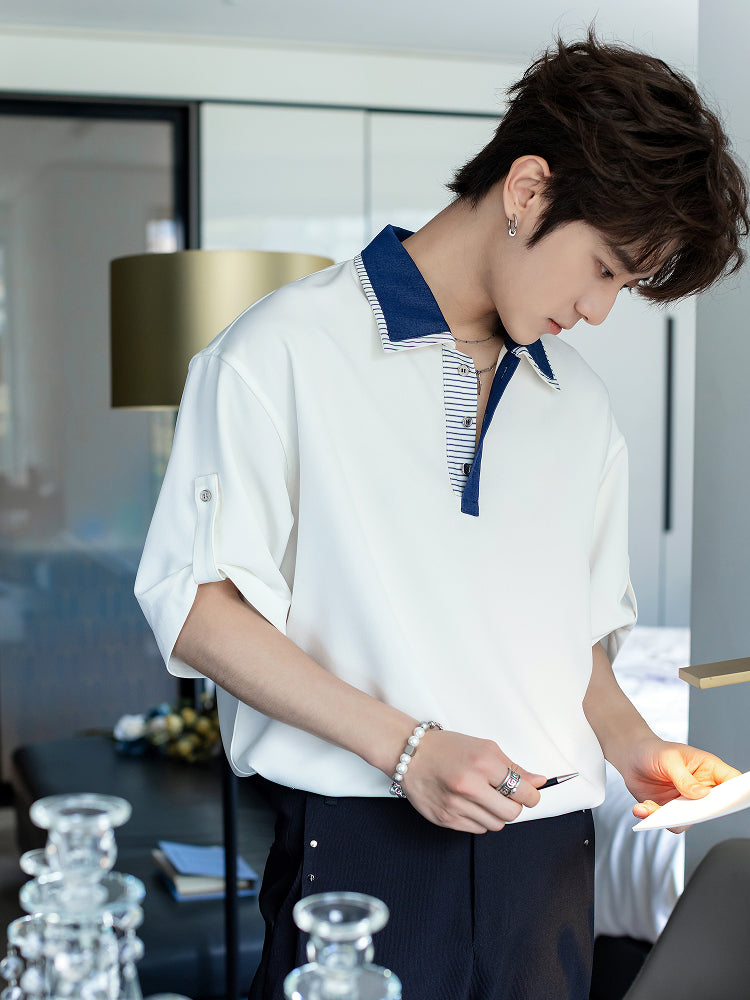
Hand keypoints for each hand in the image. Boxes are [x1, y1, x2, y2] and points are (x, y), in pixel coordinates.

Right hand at [400, 729, 545, 833]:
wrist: (410, 754)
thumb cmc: (447, 748)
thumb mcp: (483, 748)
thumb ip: (513, 767)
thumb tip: (539, 782)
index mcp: (482, 762)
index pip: (523, 792)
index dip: (532, 795)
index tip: (530, 794)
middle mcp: (469, 785)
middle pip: (512, 813)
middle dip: (514, 806)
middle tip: (506, 795)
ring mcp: (456, 805)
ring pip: (495, 825)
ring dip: (496, 814)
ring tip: (483, 797)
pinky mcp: (445, 819)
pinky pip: (477, 829)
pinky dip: (479, 819)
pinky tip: (469, 803)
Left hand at [624, 738, 740, 832]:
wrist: (631, 758)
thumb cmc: (654, 751)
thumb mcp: (669, 759)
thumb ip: (684, 777)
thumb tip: (701, 794)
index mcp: (709, 769)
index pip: (732, 781)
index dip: (737, 792)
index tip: (729, 800)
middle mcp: (702, 789)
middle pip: (715, 808)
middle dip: (700, 812)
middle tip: (683, 809)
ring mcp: (687, 802)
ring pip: (691, 820)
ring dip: (670, 817)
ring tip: (650, 806)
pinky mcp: (672, 812)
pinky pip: (670, 823)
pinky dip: (654, 817)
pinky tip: (642, 807)